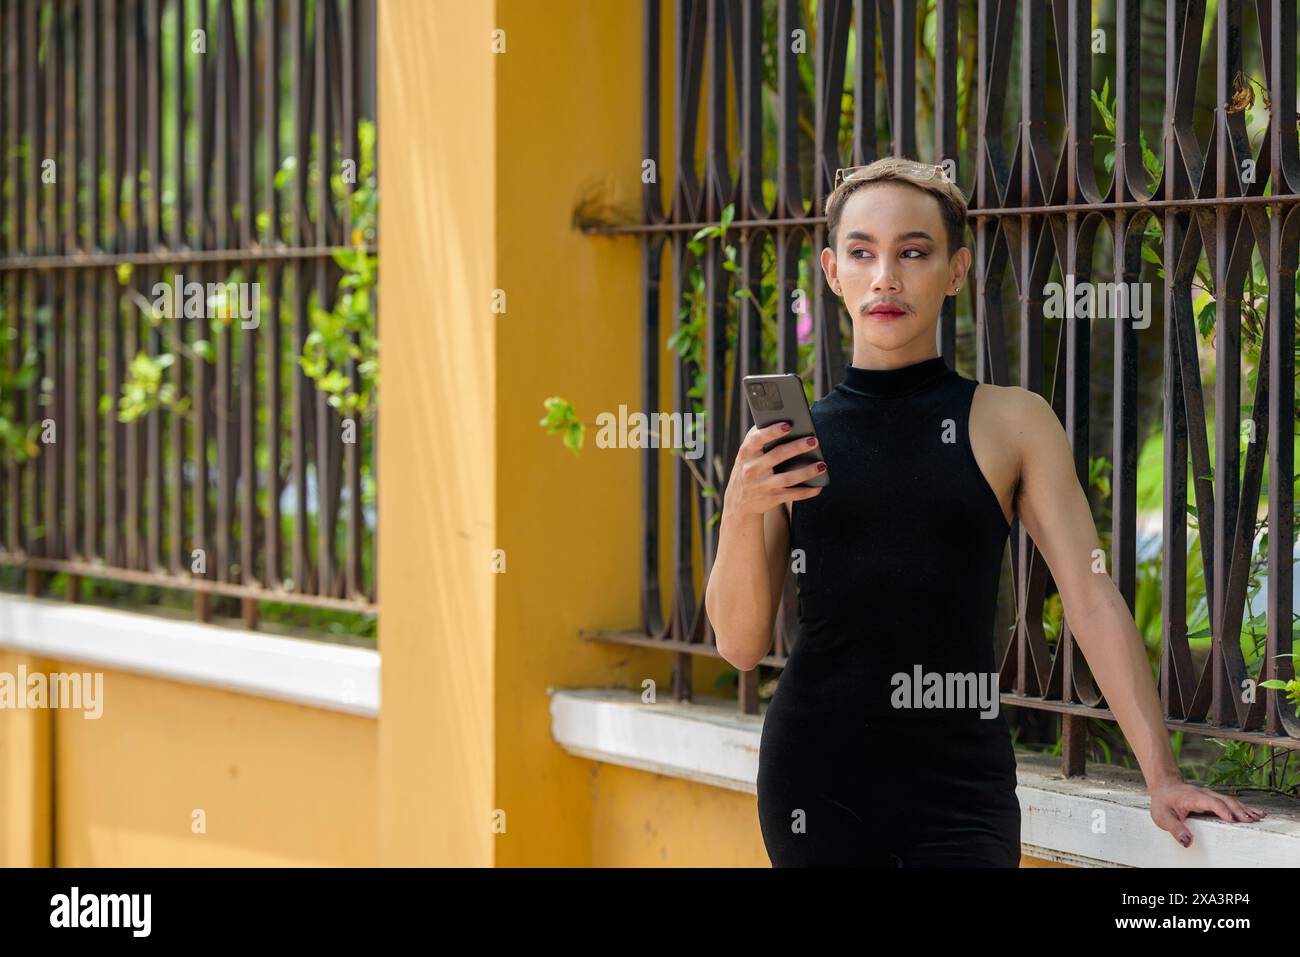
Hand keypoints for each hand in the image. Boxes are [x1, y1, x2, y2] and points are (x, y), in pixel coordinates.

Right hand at [723, 421, 825, 518]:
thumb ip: (760, 439)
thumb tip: (785, 422)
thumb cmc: (748, 468)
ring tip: (822, 465)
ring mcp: (762, 485)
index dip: (772, 431)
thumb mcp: (747, 455)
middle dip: (797, 447)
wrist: (739, 502)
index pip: (757, 439)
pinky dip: (807, 491)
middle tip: (814, 440)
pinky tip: (818, 486)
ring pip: (788, 478)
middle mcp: (752, 469)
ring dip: (807, 471)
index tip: (788, 425)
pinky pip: (792, 494)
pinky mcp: (771, 498)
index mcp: (746, 453)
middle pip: (777, 456)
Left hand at [1149, 779, 1265, 847]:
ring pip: (1230, 800)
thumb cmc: (1163, 802)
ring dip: (1245, 809)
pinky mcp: (1214, 798)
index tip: (1233, 819)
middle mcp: (1204, 794)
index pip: (1210, 802)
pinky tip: (1255, 813)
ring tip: (1259, 817)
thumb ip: (1175, 829)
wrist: (1164, 786)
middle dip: (1238, 810)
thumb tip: (1188, 842)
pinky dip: (1243, 808)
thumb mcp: (1163, 817)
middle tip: (1252, 821)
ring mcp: (1210, 795)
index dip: (1222, 810)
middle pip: (1224, 800)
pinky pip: (1230, 802)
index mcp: (1192, 797)